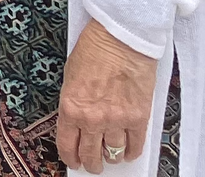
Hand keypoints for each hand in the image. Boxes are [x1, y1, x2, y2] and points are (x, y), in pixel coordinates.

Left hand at [57, 23, 157, 172]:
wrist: (119, 41)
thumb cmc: (93, 52)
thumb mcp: (70, 78)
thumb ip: (74, 104)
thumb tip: (77, 122)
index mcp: (71, 108)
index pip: (67, 145)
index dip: (71, 158)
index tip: (74, 162)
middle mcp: (92, 119)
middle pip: (92, 154)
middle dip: (92, 163)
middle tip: (93, 165)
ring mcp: (116, 120)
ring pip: (114, 153)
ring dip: (112, 157)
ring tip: (111, 156)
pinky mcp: (138, 118)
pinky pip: (135, 145)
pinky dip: (132, 152)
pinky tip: (128, 151)